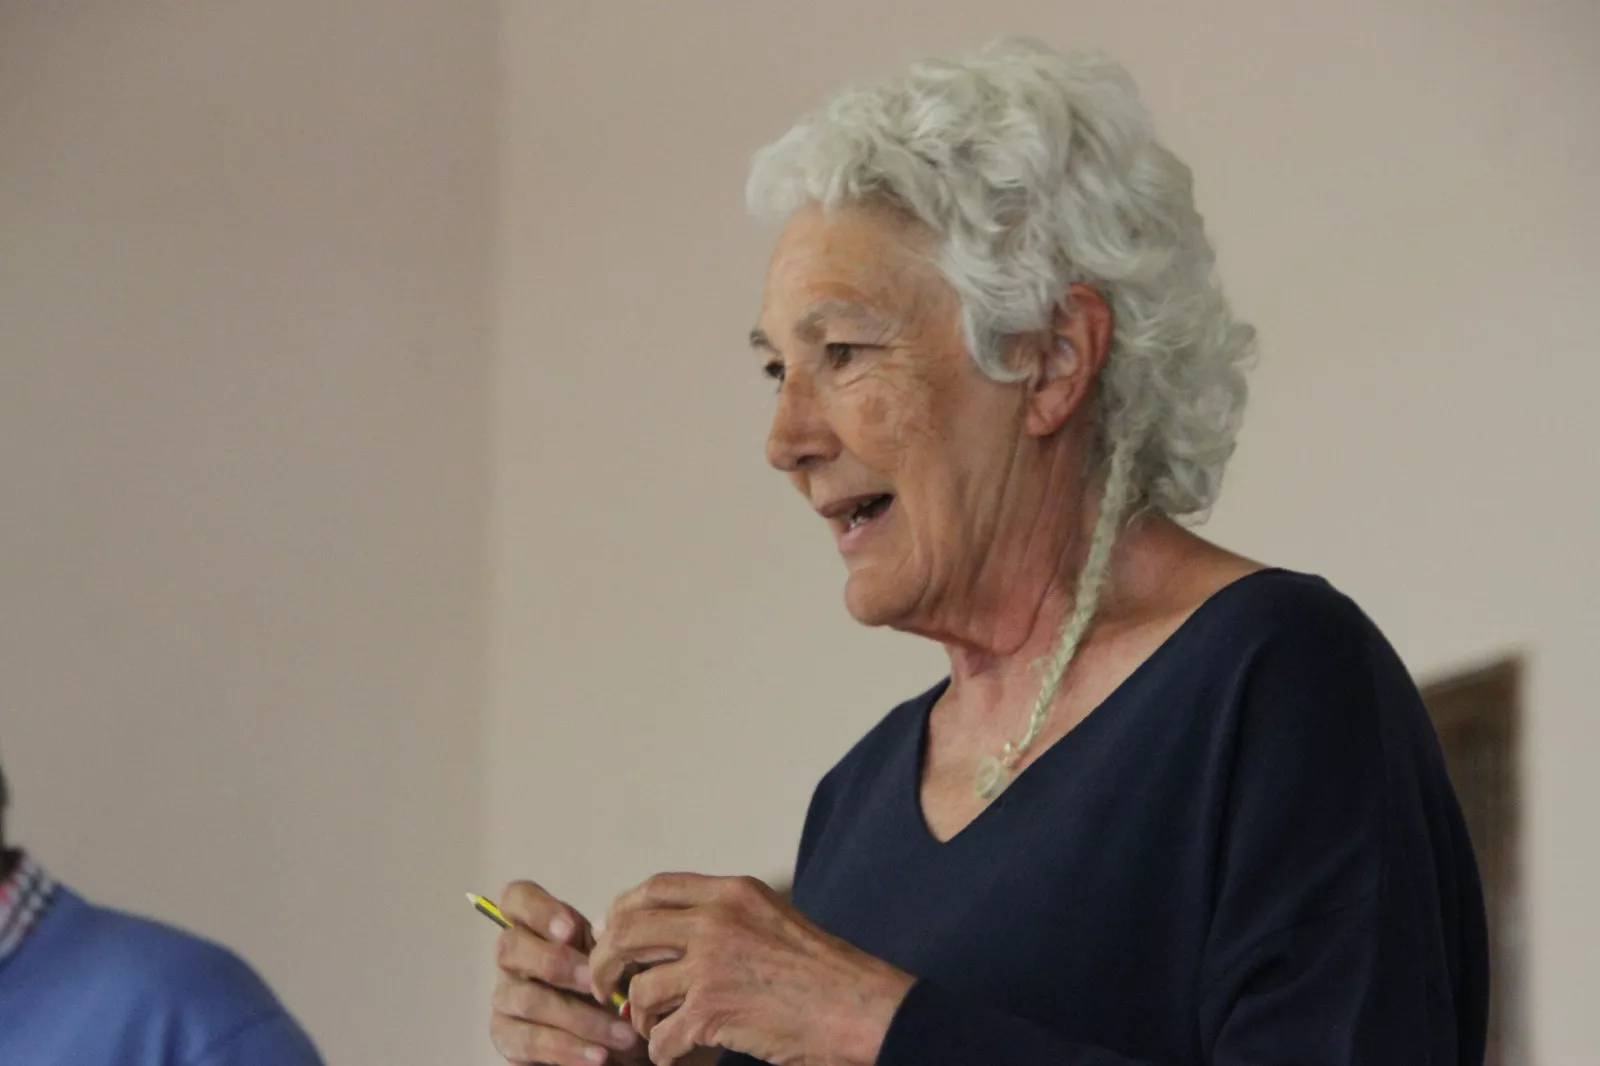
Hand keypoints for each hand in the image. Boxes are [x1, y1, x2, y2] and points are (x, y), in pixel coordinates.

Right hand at [490, 880, 646, 1065]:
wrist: (615, 1040)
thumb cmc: (612, 989)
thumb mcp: (617, 960)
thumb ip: (610, 945)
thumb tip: (609, 937)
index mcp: (539, 927)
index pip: (516, 899)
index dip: (538, 909)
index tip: (571, 930)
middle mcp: (514, 959)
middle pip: (509, 947)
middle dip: (555, 963)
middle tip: (595, 983)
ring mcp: (506, 998)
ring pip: (527, 999)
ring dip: (580, 1019)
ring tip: (622, 1036)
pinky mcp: (507, 1037)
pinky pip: (530, 1041)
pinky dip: (569, 1050)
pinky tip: (599, 1057)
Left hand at [589, 874, 914, 1065]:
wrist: (859, 1008)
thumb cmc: (823, 973)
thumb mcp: (772, 919)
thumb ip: (723, 917)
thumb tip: (668, 934)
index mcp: (731, 892)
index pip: (653, 888)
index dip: (622, 912)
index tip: (611, 935)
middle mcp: (716, 919)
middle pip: (628, 931)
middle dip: (605, 963)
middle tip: (604, 986)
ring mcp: (712, 964)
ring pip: (640, 990)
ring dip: (640, 1017)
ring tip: (655, 1028)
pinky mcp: (712, 1009)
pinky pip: (661, 1035)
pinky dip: (662, 1050)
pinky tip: (674, 1053)